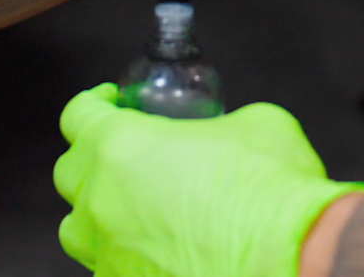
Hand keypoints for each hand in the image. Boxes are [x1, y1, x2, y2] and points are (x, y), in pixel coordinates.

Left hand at [54, 83, 363, 276]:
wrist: (294, 261)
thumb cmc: (271, 190)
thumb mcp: (253, 123)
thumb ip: (219, 123)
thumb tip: (223, 134)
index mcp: (120, 146)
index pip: (77, 115)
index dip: (94, 103)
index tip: (112, 102)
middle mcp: (102, 202)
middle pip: (69, 173)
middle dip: (93, 159)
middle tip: (129, 155)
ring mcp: (110, 256)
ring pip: (80, 231)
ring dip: (100, 214)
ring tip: (138, 209)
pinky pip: (111, 269)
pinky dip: (129, 257)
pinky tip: (164, 251)